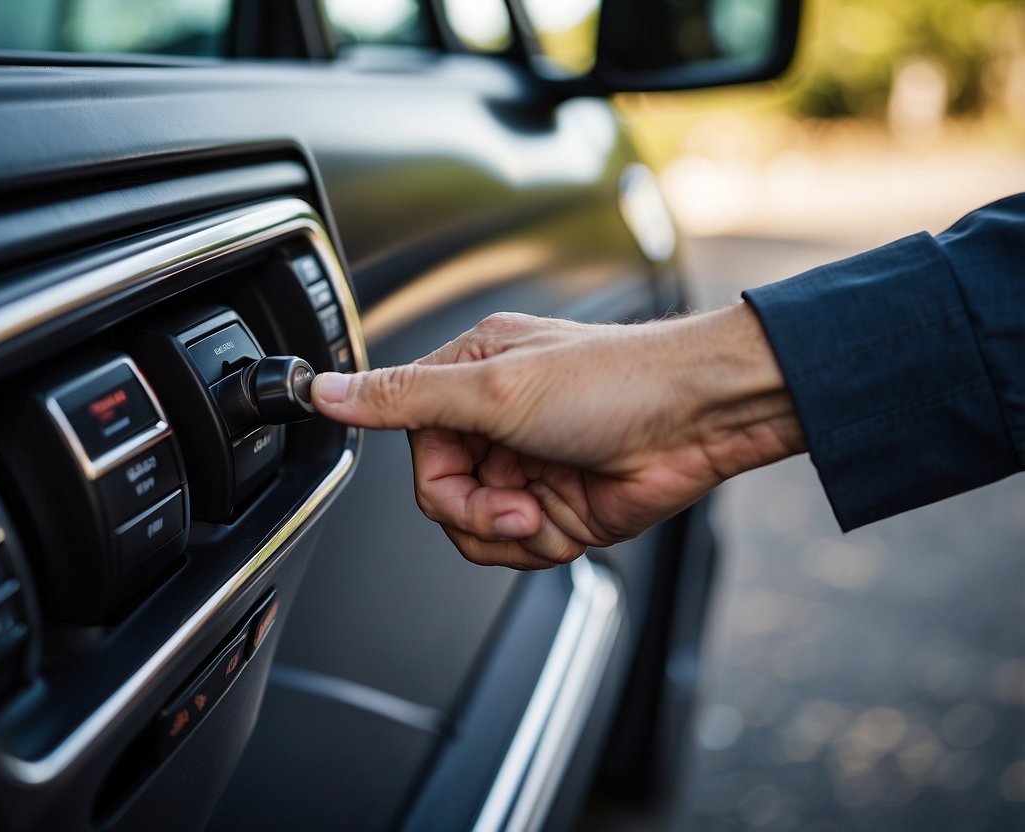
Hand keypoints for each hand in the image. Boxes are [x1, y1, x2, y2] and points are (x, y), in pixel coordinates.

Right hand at [311, 307, 804, 569]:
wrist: (699, 421)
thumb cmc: (614, 382)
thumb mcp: (493, 387)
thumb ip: (402, 398)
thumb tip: (325, 389)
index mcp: (468, 377)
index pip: (408, 441)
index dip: (433, 474)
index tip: (454, 481)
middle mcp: (492, 422)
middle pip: (440, 496)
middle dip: (476, 511)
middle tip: (513, 499)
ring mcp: (523, 467)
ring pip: (474, 531)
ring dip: (510, 531)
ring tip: (545, 507)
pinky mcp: (554, 507)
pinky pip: (517, 548)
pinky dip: (542, 544)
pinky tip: (569, 516)